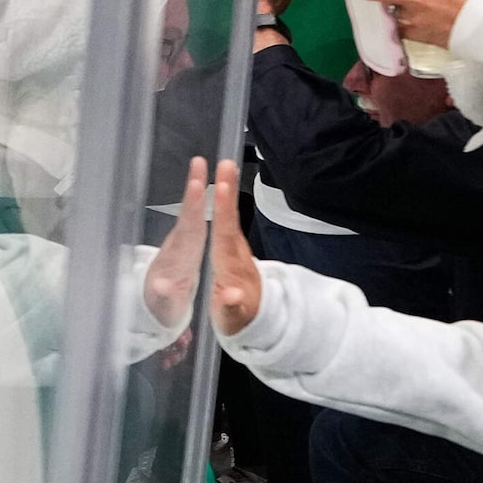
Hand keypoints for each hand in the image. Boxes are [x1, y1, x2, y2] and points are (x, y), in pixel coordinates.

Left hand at [144, 157, 211, 328]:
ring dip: (193, 189)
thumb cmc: (163, 307)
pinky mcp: (183, 242)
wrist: (155, 306)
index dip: (192, 210)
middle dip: (193, 191)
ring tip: (199, 163)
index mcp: (177, 260)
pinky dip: (194, 198)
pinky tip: (200, 178)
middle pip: (187, 216)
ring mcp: (179, 242)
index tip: (196, 187)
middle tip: (198, 164)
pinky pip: (191, 215)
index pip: (187, 232)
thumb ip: (165, 296)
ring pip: (189, 212)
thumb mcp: (165, 307)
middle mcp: (177, 247)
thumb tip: (162, 286)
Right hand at [205, 159, 262, 335]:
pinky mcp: (234, 249)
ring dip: (228, 191)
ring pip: (231, 216)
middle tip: (225, 162)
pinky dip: (226, 203)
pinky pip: (228, 221)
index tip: (222, 185)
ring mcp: (237, 250)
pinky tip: (224, 188)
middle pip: (230, 218)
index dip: (223, 211)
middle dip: (227, 191)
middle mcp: (235, 252)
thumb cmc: (239, 319)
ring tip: (225, 166)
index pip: (224, 233)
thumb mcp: (232, 318)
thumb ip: (230, 306)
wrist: (260, 320)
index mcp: (229, 266)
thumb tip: (230, 295)